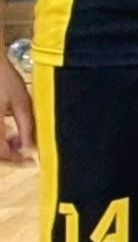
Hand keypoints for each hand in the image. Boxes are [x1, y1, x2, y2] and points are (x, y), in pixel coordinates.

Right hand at [0, 50, 31, 165]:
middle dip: (10, 155)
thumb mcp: (22, 103)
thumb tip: (30, 149)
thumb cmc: (5, 80)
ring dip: (4, 147)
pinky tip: (9, 131)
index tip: (31, 160)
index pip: (1, 153)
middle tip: (27, 152)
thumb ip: (26, 128)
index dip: (16, 160)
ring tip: (19, 138)